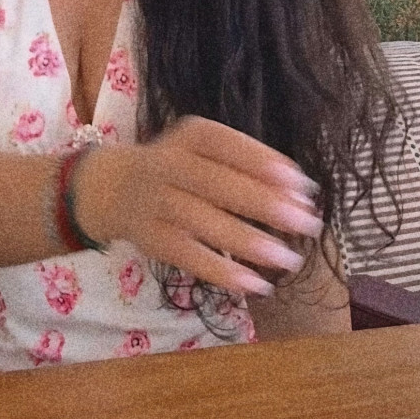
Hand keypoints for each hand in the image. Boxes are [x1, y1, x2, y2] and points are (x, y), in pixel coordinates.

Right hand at [74, 114, 323, 298]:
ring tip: (288, 259)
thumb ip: (246, 165)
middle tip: (307, 223)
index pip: (229, 146)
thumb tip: (298, 191)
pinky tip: (255, 283)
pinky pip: (187, 255)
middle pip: (217, 183)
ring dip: (248, 241)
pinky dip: (221, 271)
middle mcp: (169, 163)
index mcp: (192, 134)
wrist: (112, 186)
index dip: (265, 164)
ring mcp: (155, 200)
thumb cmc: (180, 167)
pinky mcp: (149, 237)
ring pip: (202, 221)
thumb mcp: (207, 151)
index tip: (303, 186)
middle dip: (265, 204)